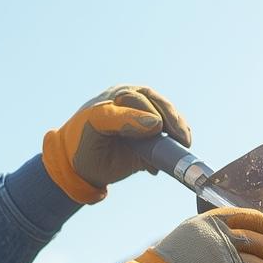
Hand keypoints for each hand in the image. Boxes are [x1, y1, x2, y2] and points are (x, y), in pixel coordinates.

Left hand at [42, 85, 191, 203]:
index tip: (158, 128)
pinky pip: (170, 137)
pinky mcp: (153, 139)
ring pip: (169, 119)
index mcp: (118, 97)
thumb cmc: (82, 142)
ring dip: (179, 131)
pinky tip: (175, 155)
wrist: (79, 166)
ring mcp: (146, 121)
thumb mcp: (94, 126)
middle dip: (173, 121)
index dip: (149, 113)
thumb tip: (157, 125)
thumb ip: (121, 121)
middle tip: (181, 138)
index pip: (138, 98)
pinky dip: (176, 145)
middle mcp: (135, 105)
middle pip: (160, 106)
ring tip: (184, 145)